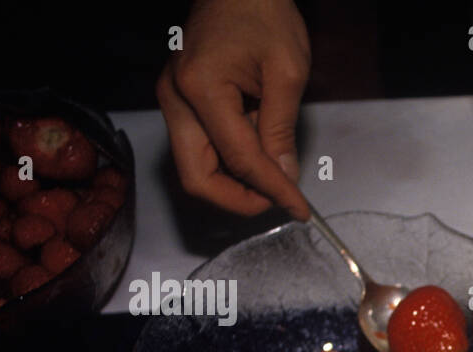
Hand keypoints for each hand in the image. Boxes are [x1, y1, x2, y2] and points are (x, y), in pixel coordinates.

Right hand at [156, 0, 310, 218]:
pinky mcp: (180, 103)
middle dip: (241, 199)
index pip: (239, 159)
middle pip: (197, 178)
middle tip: (280, 199)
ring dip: (236, 183)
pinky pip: (201, 149)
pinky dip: (230, 163)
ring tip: (275, 173)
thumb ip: (282, 129)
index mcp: (200, 88)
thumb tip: (285, 177)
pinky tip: (260, 152)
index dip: (272, 190)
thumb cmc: (264, 15)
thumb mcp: (287, 72)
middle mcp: (175, 99)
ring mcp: (172, 101)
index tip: (300, 209)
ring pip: (196, 169)